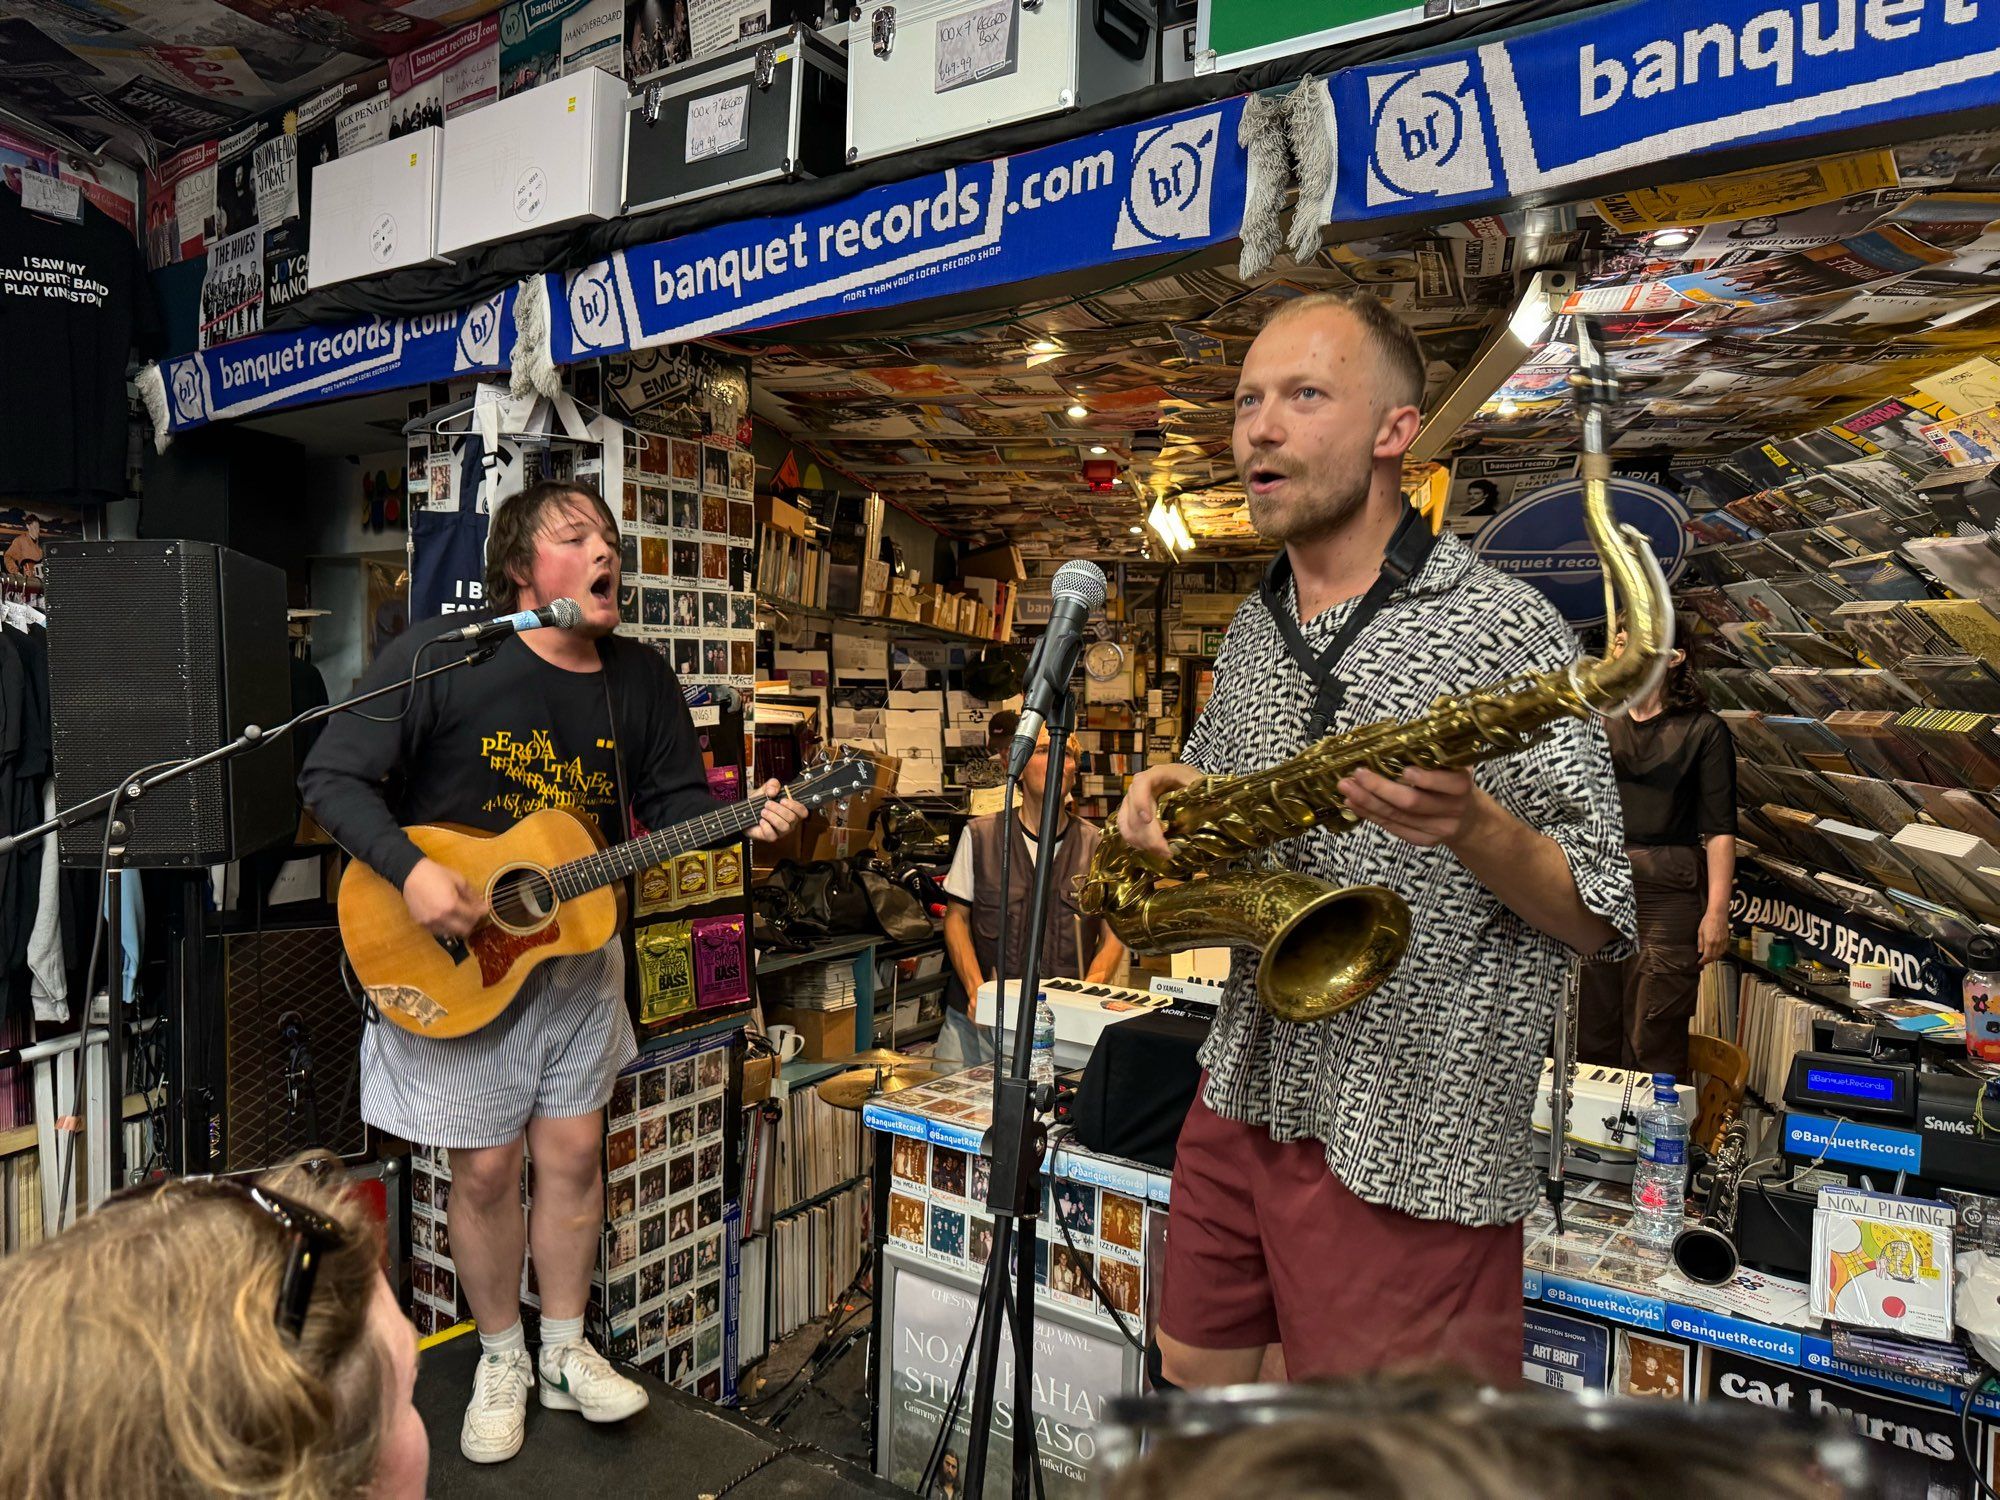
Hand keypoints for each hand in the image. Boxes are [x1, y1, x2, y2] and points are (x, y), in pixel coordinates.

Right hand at [402, 857, 486, 938]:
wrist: (411, 874)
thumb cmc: (435, 874)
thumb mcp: (458, 880)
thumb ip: (471, 895)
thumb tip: (482, 906)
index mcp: (451, 905)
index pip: (473, 917)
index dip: (481, 913)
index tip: (484, 909)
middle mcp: (441, 917)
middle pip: (464, 930)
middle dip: (472, 923)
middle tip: (474, 914)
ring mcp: (430, 923)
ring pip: (452, 933)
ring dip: (460, 927)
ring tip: (461, 916)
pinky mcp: (422, 924)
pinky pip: (440, 932)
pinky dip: (448, 927)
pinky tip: (448, 917)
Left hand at [748, 779, 808, 843]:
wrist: (746, 812)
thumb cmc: (760, 802)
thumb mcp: (766, 789)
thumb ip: (772, 784)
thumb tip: (774, 790)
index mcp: (792, 811)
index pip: (803, 812)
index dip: (795, 806)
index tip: (783, 800)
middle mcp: (789, 823)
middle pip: (792, 818)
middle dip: (779, 809)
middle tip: (767, 804)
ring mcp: (781, 831)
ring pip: (784, 827)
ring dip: (772, 817)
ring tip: (763, 811)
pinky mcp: (771, 837)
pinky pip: (772, 834)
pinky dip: (766, 826)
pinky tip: (761, 820)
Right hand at [1118, 763, 1202, 860]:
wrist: (1182, 782)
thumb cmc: (1191, 781)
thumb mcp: (1199, 781)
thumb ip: (1201, 792)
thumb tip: (1212, 810)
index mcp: (1157, 775)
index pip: (1141, 784)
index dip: (1141, 802)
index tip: (1149, 820)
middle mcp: (1139, 787)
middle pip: (1134, 810)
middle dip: (1148, 835)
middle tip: (1166, 852)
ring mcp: (1132, 801)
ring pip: (1127, 823)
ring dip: (1142, 841)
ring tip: (1162, 853)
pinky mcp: (1130, 815)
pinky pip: (1126, 830)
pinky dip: (1136, 843)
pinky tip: (1152, 850)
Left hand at [1337, 766, 1483, 847]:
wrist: (1470, 819)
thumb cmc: (1452, 782)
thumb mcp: (1451, 765)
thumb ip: (1431, 756)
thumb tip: (1390, 741)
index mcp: (1462, 785)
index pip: (1447, 784)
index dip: (1426, 779)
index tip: (1404, 769)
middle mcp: (1452, 809)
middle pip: (1413, 802)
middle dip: (1381, 788)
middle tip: (1357, 774)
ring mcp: (1438, 829)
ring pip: (1398, 817)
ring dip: (1368, 802)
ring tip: (1346, 788)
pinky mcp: (1423, 840)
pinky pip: (1393, 828)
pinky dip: (1371, 815)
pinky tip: (1354, 803)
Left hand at [1698, 910, 1729, 964]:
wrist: (1718, 914)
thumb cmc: (1708, 921)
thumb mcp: (1700, 932)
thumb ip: (1700, 943)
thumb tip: (1700, 951)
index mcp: (1710, 941)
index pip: (1707, 956)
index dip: (1703, 961)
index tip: (1699, 962)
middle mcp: (1717, 943)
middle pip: (1714, 957)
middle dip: (1708, 961)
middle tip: (1703, 961)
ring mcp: (1723, 941)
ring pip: (1720, 954)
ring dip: (1714, 958)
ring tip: (1709, 958)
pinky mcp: (1727, 939)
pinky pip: (1724, 949)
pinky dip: (1720, 953)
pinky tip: (1716, 952)